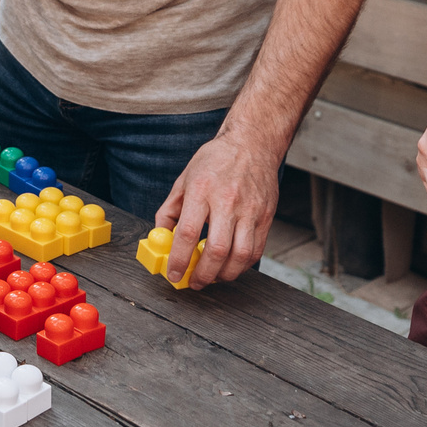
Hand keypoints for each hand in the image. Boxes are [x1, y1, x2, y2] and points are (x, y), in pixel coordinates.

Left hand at [153, 129, 283, 286]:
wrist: (252, 143)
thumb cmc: (216, 160)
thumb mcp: (184, 179)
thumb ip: (170, 210)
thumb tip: (160, 237)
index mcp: (202, 190)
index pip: (189, 232)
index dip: (179, 259)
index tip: (173, 273)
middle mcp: (228, 201)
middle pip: (218, 249)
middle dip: (204, 274)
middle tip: (194, 282)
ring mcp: (251, 210)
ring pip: (241, 255)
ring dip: (225, 275)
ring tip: (213, 277)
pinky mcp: (266, 216)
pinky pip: (256, 250)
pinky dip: (242, 265)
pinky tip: (230, 266)